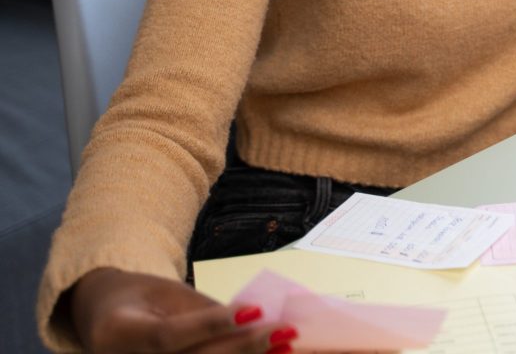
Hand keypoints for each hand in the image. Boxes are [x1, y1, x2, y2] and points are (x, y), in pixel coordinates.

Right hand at [68, 267, 293, 353]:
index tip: (255, 311)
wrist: (103, 320)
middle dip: (243, 348)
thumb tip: (256, 319)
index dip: (211, 325)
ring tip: (285, 347)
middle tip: (285, 331)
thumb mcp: (166, 295)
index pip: (168, 336)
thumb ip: (204, 313)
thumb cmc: (141, 300)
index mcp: (118, 335)